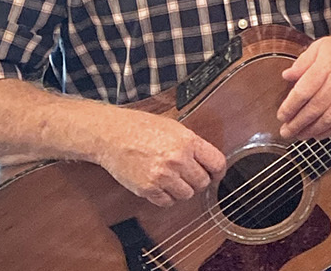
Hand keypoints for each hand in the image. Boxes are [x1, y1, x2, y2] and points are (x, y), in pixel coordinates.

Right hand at [95, 109, 226, 206]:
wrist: (112, 135)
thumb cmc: (141, 127)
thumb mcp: (175, 128)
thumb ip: (193, 145)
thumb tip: (209, 161)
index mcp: (188, 142)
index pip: (217, 164)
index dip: (218, 171)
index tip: (215, 174)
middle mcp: (177, 160)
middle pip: (203, 182)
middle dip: (199, 181)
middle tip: (190, 176)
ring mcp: (162, 176)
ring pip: (187, 195)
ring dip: (183, 190)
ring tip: (173, 180)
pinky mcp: (147, 188)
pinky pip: (167, 202)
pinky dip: (166, 197)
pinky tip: (161, 186)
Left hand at [277, 30, 330, 139]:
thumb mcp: (321, 46)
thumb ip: (303, 62)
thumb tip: (286, 76)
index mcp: (327, 63)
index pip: (304, 90)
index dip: (290, 107)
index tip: (282, 116)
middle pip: (316, 107)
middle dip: (298, 123)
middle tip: (286, 132)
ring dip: (313, 130)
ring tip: (301, 135)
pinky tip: (321, 134)